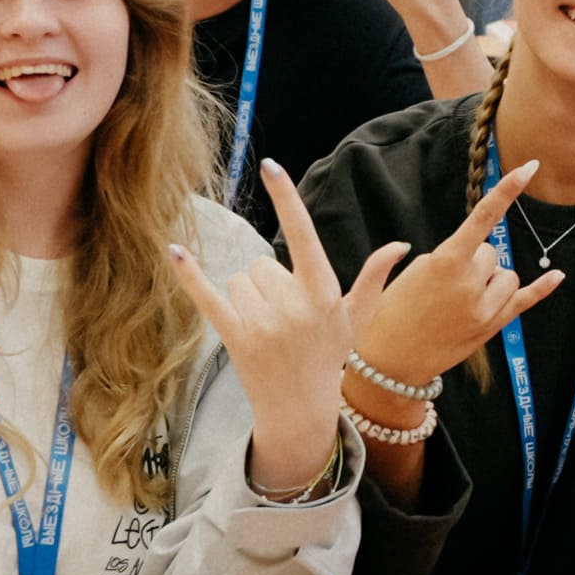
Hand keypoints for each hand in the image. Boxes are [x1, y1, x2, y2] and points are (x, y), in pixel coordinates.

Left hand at [165, 161, 395, 493]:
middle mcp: (294, 306)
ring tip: (267, 328)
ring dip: (248, 298)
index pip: (303, 234)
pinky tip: (175, 252)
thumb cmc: (329, 356)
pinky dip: (190, 276)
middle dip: (269, 284)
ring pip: (239, 279)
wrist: (300, 408)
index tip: (271, 166)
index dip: (287, 198)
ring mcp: (263, 323)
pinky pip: (208, 297)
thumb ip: (373, 279)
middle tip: (285, 318)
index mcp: (323, 292)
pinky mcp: (235, 338)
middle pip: (261, 264)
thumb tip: (400, 245)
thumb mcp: (355, 318)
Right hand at [347, 152, 561, 389]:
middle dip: (471, 259)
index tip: (529, 167)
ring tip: (457, 299)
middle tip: (442, 283)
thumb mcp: (381, 279)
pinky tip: (558, 274)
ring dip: (488, 278)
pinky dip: (543, 287)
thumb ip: (397, 257)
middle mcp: (470, 284)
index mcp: (444, 263)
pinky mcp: (491, 328)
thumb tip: (408, 247)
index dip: (507, 190)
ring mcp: (484, 309)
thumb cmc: (382, 319)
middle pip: (490, 252)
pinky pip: (524, 301)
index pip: (483, 218)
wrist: (389, 367)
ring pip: (505, 274)